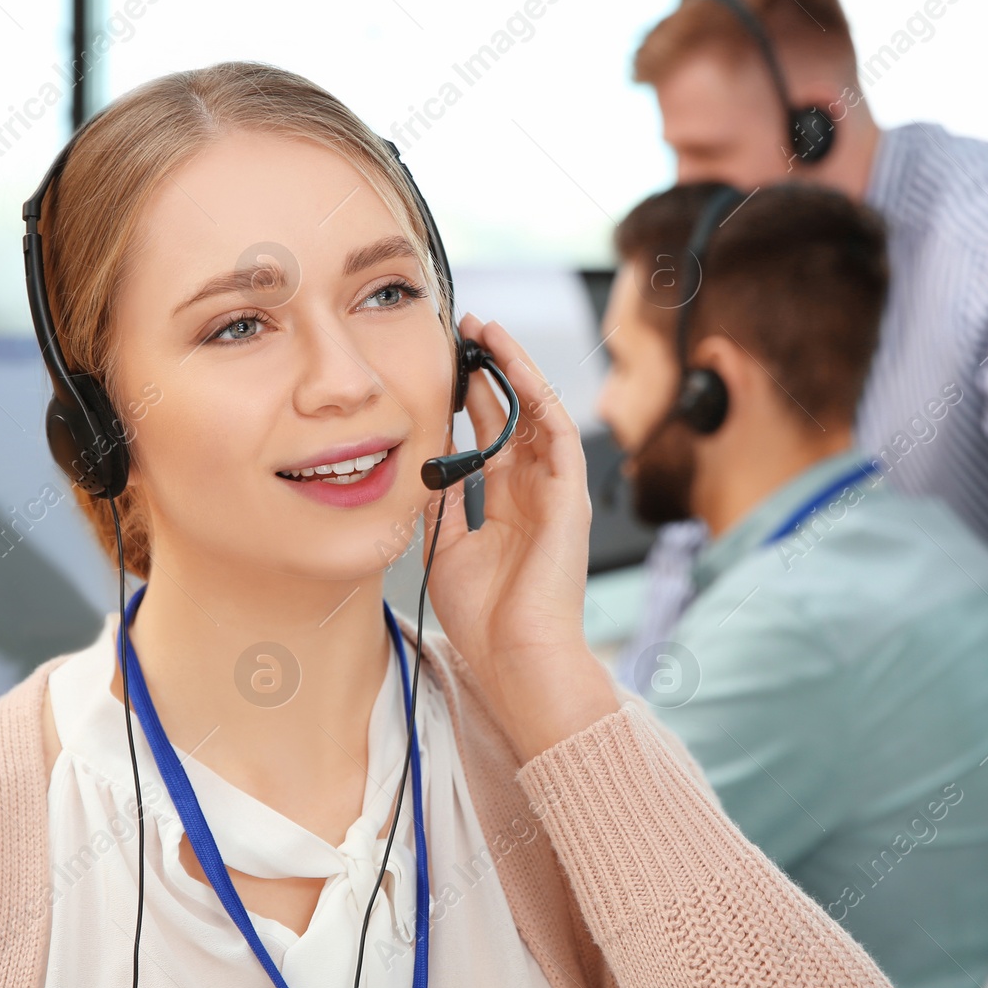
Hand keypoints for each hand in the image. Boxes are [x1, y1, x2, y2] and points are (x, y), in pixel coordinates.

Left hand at [421, 313, 619, 762]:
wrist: (515, 656)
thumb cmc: (482, 619)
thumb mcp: (442, 550)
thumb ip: (436, 506)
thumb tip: (418, 465)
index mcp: (501, 507)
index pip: (484, 438)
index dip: (464, 400)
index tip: (439, 366)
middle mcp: (530, 493)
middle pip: (510, 417)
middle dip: (487, 372)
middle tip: (460, 331)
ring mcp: (553, 492)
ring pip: (536, 413)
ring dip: (513, 370)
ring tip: (485, 331)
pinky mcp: (570, 496)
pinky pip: (558, 432)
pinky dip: (536, 394)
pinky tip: (512, 363)